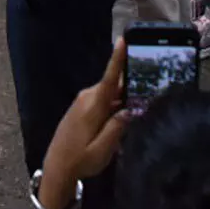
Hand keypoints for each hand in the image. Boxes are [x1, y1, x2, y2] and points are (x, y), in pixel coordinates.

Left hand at [41, 41, 129, 192]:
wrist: (56, 168)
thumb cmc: (80, 160)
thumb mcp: (102, 149)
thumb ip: (117, 127)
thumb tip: (132, 109)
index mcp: (93, 106)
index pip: (109, 78)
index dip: (117, 59)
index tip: (123, 40)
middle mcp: (87, 98)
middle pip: (114, 84)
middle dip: (131, 83)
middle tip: (153, 86)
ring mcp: (83, 102)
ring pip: (109, 93)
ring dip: (123, 96)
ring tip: (143, 101)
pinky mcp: (81, 107)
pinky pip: (103, 99)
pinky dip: (115, 102)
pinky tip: (125, 113)